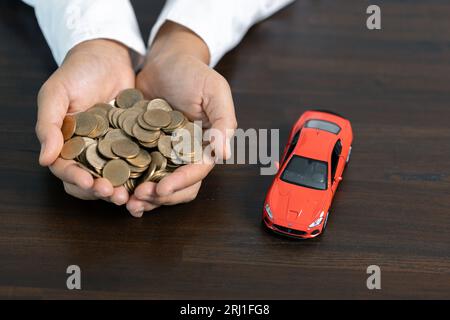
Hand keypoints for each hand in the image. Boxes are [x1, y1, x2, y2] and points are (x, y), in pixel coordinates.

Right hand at [36, 39, 134, 204]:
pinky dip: (144, 174)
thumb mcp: (56, 94)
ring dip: (124, 189)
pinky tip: (152, 181)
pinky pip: (139, 162)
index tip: (91, 184)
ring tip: (135, 195)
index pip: (68, 170)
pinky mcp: (135, 143)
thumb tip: (44, 160)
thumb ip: (48, 125)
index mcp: (67, 144)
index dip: (78, 180)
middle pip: (93, 180)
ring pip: (117, 176)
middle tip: (117, 196)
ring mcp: (113, 149)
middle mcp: (89, 151)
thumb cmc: (77, 72)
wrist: (109, 56)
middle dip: (103, 191)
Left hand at [127, 22, 236, 216]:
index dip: (180, 183)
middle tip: (139, 200)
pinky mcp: (143, 147)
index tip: (161, 190)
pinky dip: (130, 182)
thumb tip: (225, 154)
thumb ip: (223, 122)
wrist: (166, 59)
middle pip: (179, 186)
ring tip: (126, 201)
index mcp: (205, 145)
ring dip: (145, 196)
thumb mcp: (215, 91)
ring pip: (158, 183)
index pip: (197, 172)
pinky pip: (138, 170)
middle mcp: (186, 154)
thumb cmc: (194, 72)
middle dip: (161, 197)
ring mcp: (164, 152)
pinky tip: (117, 188)